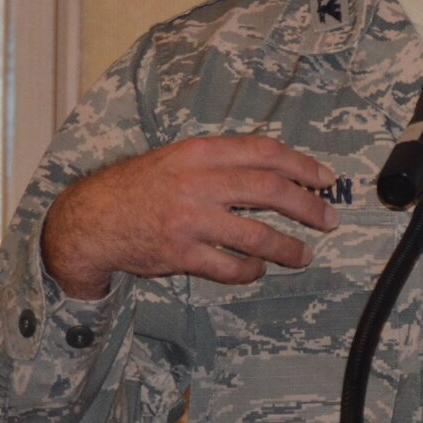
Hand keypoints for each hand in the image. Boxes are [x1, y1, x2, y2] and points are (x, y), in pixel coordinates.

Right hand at [40, 136, 339, 299]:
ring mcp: (190, 219)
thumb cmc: (141, 186)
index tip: (325, 179)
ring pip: (256, 235)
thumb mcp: (178, 157)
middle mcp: (198, 182)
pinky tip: (258, 270)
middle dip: (308, 206)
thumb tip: (277, 169)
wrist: (92, 219)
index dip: (301, 164)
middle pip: (269, 189)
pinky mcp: (181, 253)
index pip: (263, 151)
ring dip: (288, 247)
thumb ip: (221, 159)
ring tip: (304, 255)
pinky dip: (250, 271)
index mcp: (200, 152)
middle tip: (329, 219)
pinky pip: (229, 267)